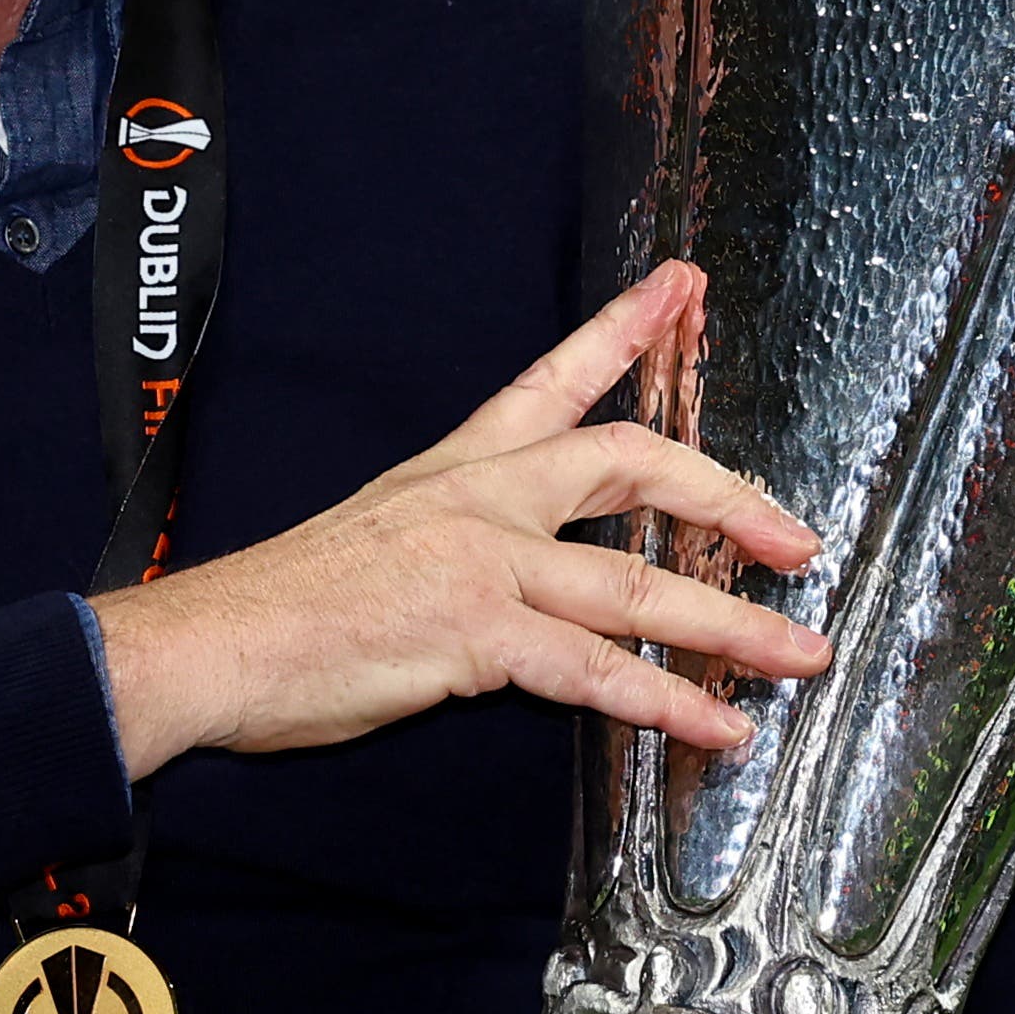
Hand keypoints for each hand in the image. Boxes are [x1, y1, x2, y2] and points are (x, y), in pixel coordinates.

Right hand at [91, 261, 827, 777]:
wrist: (213, 643)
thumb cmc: (286, 607)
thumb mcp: (381, 539)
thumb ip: (460, 545)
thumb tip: (516, 578)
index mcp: (459, 468)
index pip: (556, 378)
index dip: (625, 328)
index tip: (681, 284)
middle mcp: (483, 499)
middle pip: (634, 464)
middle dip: (728, 496)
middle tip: (797, 535)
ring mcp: (484, 564)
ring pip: (638, 585)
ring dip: (732, 626)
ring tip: (801, 652)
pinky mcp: (477, 635)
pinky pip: (597, 672)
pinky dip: (669, 705)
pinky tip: (721, 729)